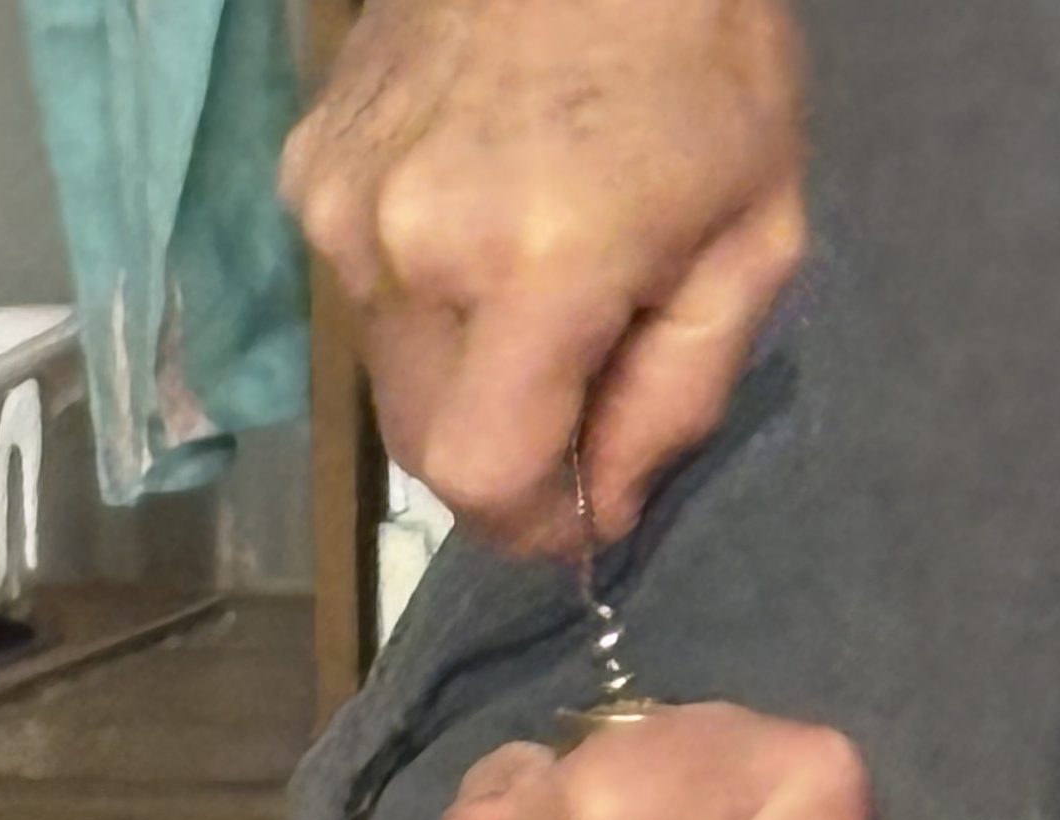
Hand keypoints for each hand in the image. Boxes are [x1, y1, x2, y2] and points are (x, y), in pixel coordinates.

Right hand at [281, 0, 806, 555]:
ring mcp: (340, 207)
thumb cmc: (700, 53)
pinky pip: (364, 299)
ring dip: (466, 379)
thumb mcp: (752, 240)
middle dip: (509, 456)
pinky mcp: (307, 173)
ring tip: (540, 283)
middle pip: (429, 448)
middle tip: (584, 387)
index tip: (586, 509)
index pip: (482, 480)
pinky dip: (425, 303)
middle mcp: (409, 248)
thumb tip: (606, 506)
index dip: (536, 525)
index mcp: (533, 266)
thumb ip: (678, 397)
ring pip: (393, 380)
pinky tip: (485, 221)